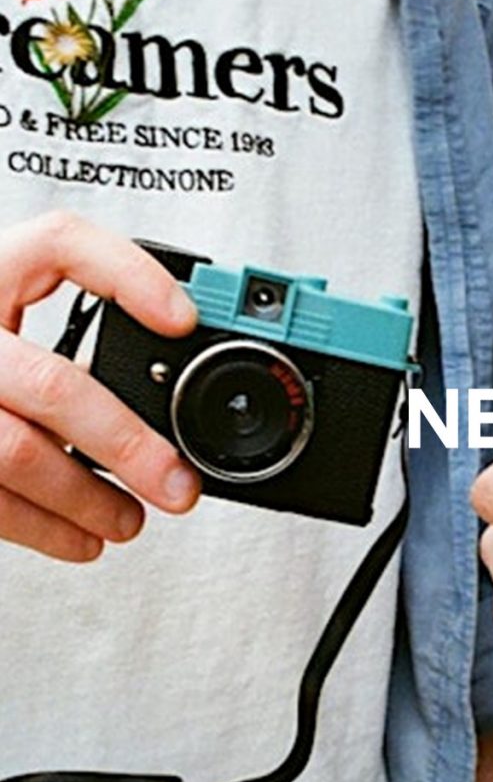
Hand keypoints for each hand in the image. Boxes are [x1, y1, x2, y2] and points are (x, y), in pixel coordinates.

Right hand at [0, 211, 200, 562]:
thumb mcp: (17, 324)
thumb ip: (77, 342)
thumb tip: (172, 401)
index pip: (58, 243)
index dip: (128, 276)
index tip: (187, 321)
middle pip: (52, 385)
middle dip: (126, 443)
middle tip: (179, 482)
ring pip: (15, 452)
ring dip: (87, 499)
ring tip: (132, 521)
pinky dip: (44, 528)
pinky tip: (84, 538)